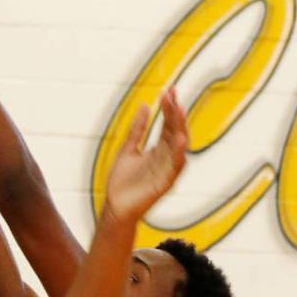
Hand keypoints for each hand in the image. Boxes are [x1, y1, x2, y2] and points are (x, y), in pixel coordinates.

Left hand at [105, 89, 188, 221]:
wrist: (115, 205)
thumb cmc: (122, 180)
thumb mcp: (128, 148)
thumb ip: (137, 129)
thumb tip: (145, 105)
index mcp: (158, 150)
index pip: (168, 125)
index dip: (169, 108)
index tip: (168, 90)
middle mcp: (166, 158)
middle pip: (175, 132)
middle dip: (175, 114)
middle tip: (173, 95)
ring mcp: (166, 170)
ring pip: (178, 147)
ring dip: (180, 129)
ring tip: (179, 111)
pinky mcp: (164, 183)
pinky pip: (175, 168)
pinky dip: (178, 154)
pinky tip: (180, 141)